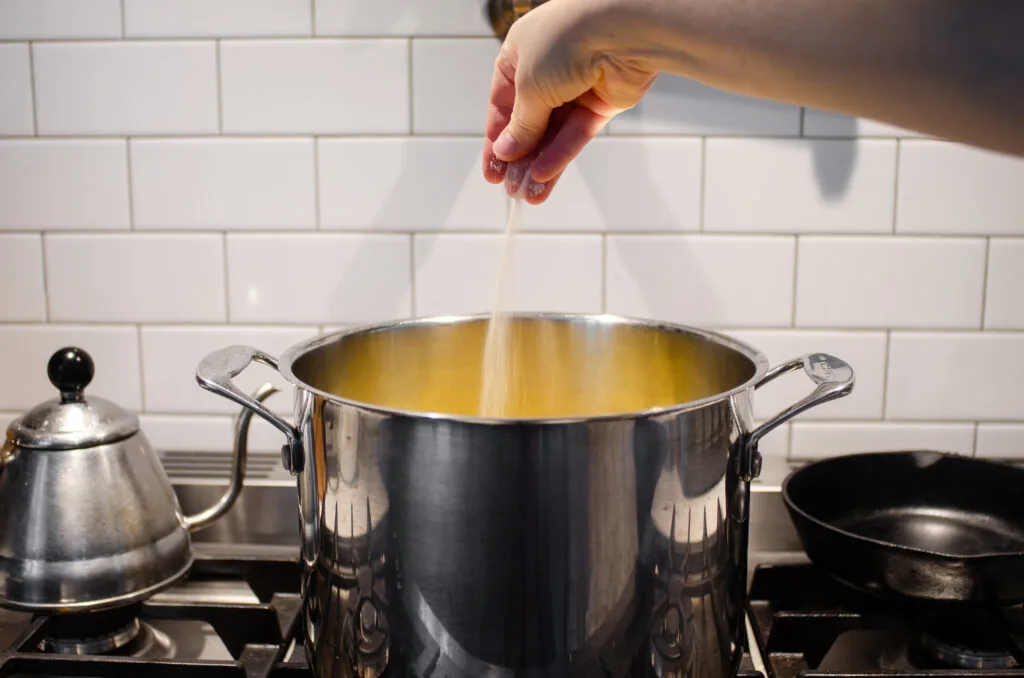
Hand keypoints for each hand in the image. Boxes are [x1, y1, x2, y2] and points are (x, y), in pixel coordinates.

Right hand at [481, 0, 657, 203]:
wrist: (623, 31)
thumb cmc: (568, 40)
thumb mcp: (529, 86)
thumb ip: (520, 125)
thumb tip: (506, 151)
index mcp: (521, 55)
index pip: (502, 104)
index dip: (496, 139)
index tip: (492, 169)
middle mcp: (547, 70)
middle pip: (528, 124)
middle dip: (518, 158)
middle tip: (509, 188)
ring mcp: (576, 88)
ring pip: (552, 135)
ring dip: (538, 164)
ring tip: (526, 194)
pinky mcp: (600, 104)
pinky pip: (575, 135)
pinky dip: (560, 156)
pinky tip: (544, 177)